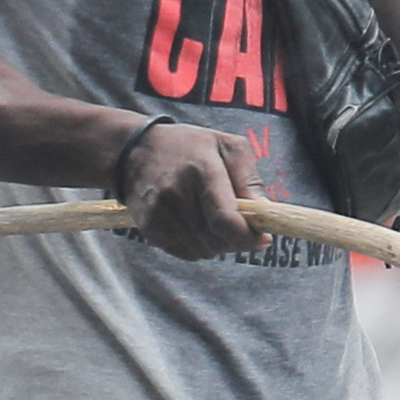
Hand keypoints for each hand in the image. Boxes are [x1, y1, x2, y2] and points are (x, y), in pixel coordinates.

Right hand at [122, 115, 268, 259]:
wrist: (135, 150)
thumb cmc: (190, 147)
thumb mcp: (228, 146)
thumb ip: (249, 178)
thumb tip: (263, 212)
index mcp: (201, 170)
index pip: (226, 220)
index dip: (248, 237)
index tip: (263, 238)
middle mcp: (176, 193)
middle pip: (218, 239)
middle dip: (237, 240)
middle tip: (242, 227)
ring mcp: (159, 213)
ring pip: (203, 250)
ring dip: (218, 244)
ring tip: (217, 221)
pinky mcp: (149, 227)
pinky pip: (186, 253)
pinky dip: (199, 246)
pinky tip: (198, 226)